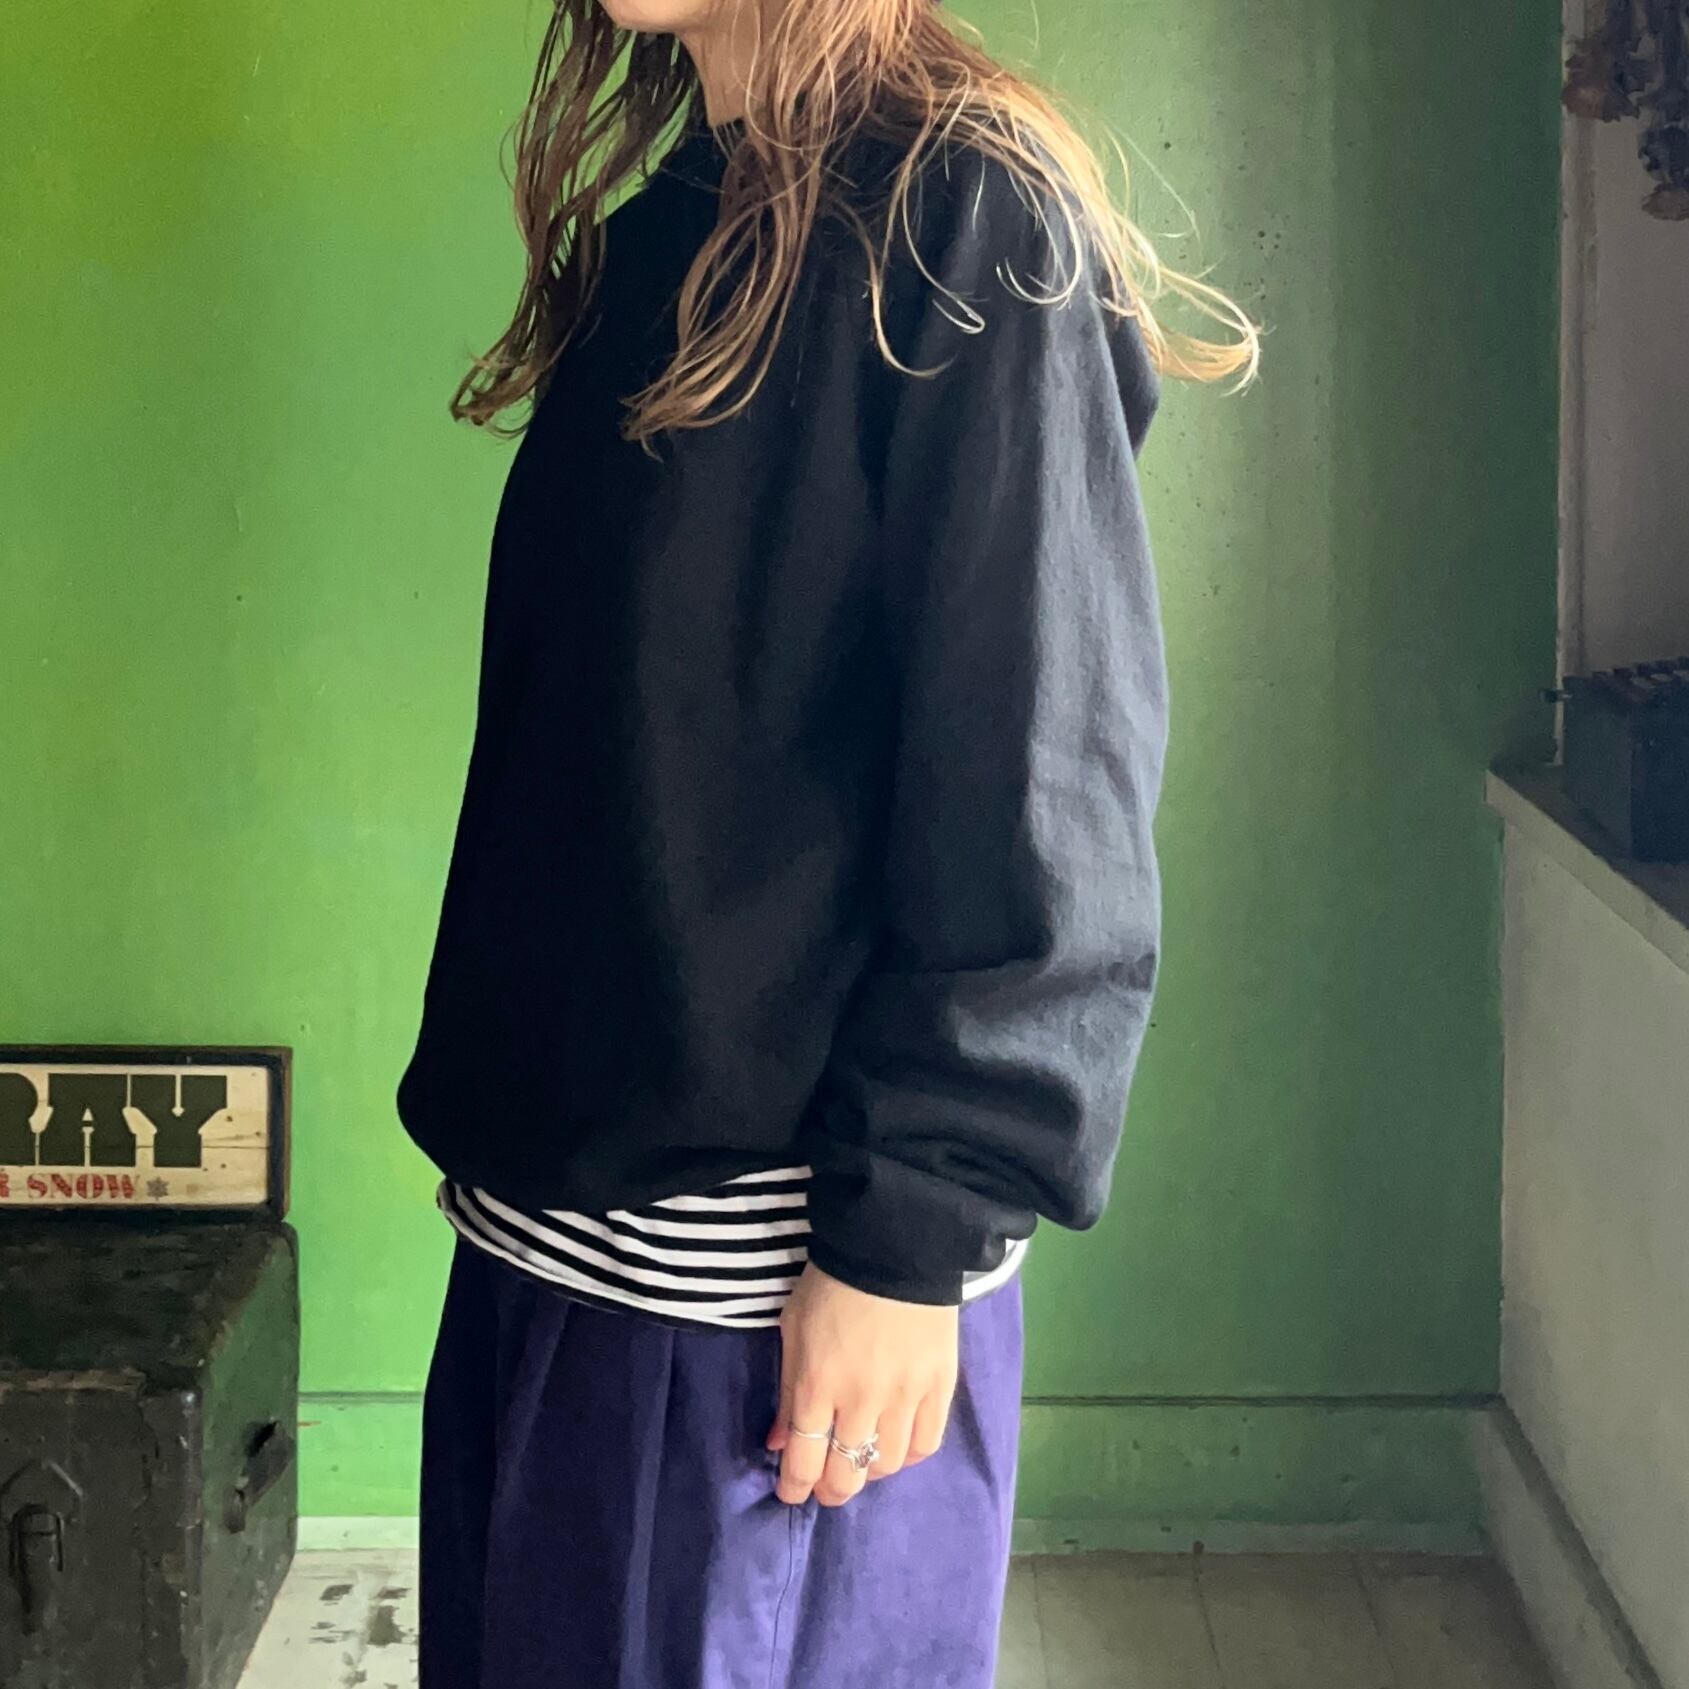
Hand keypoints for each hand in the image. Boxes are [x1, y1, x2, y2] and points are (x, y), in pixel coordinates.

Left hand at [766, 1260, 959, 1506]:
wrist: (893, 1247)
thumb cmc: (830, 1285)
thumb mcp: (793, 1330)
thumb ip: (785, 1391)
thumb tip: (778, 1443)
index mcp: (816, 1385)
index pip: (804, 1462)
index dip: (795, 1488)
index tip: (792, 1492)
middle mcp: (860, 1401)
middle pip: (846, 1475)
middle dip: (830, 1490)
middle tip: (826, 1486)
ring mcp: (905, 1396)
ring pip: (886, 1465)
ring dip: (868, 1470)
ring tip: (861, 1458)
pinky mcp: (940, 1386)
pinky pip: (926, 1444)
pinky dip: (909, 1455)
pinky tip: (896, 1445)